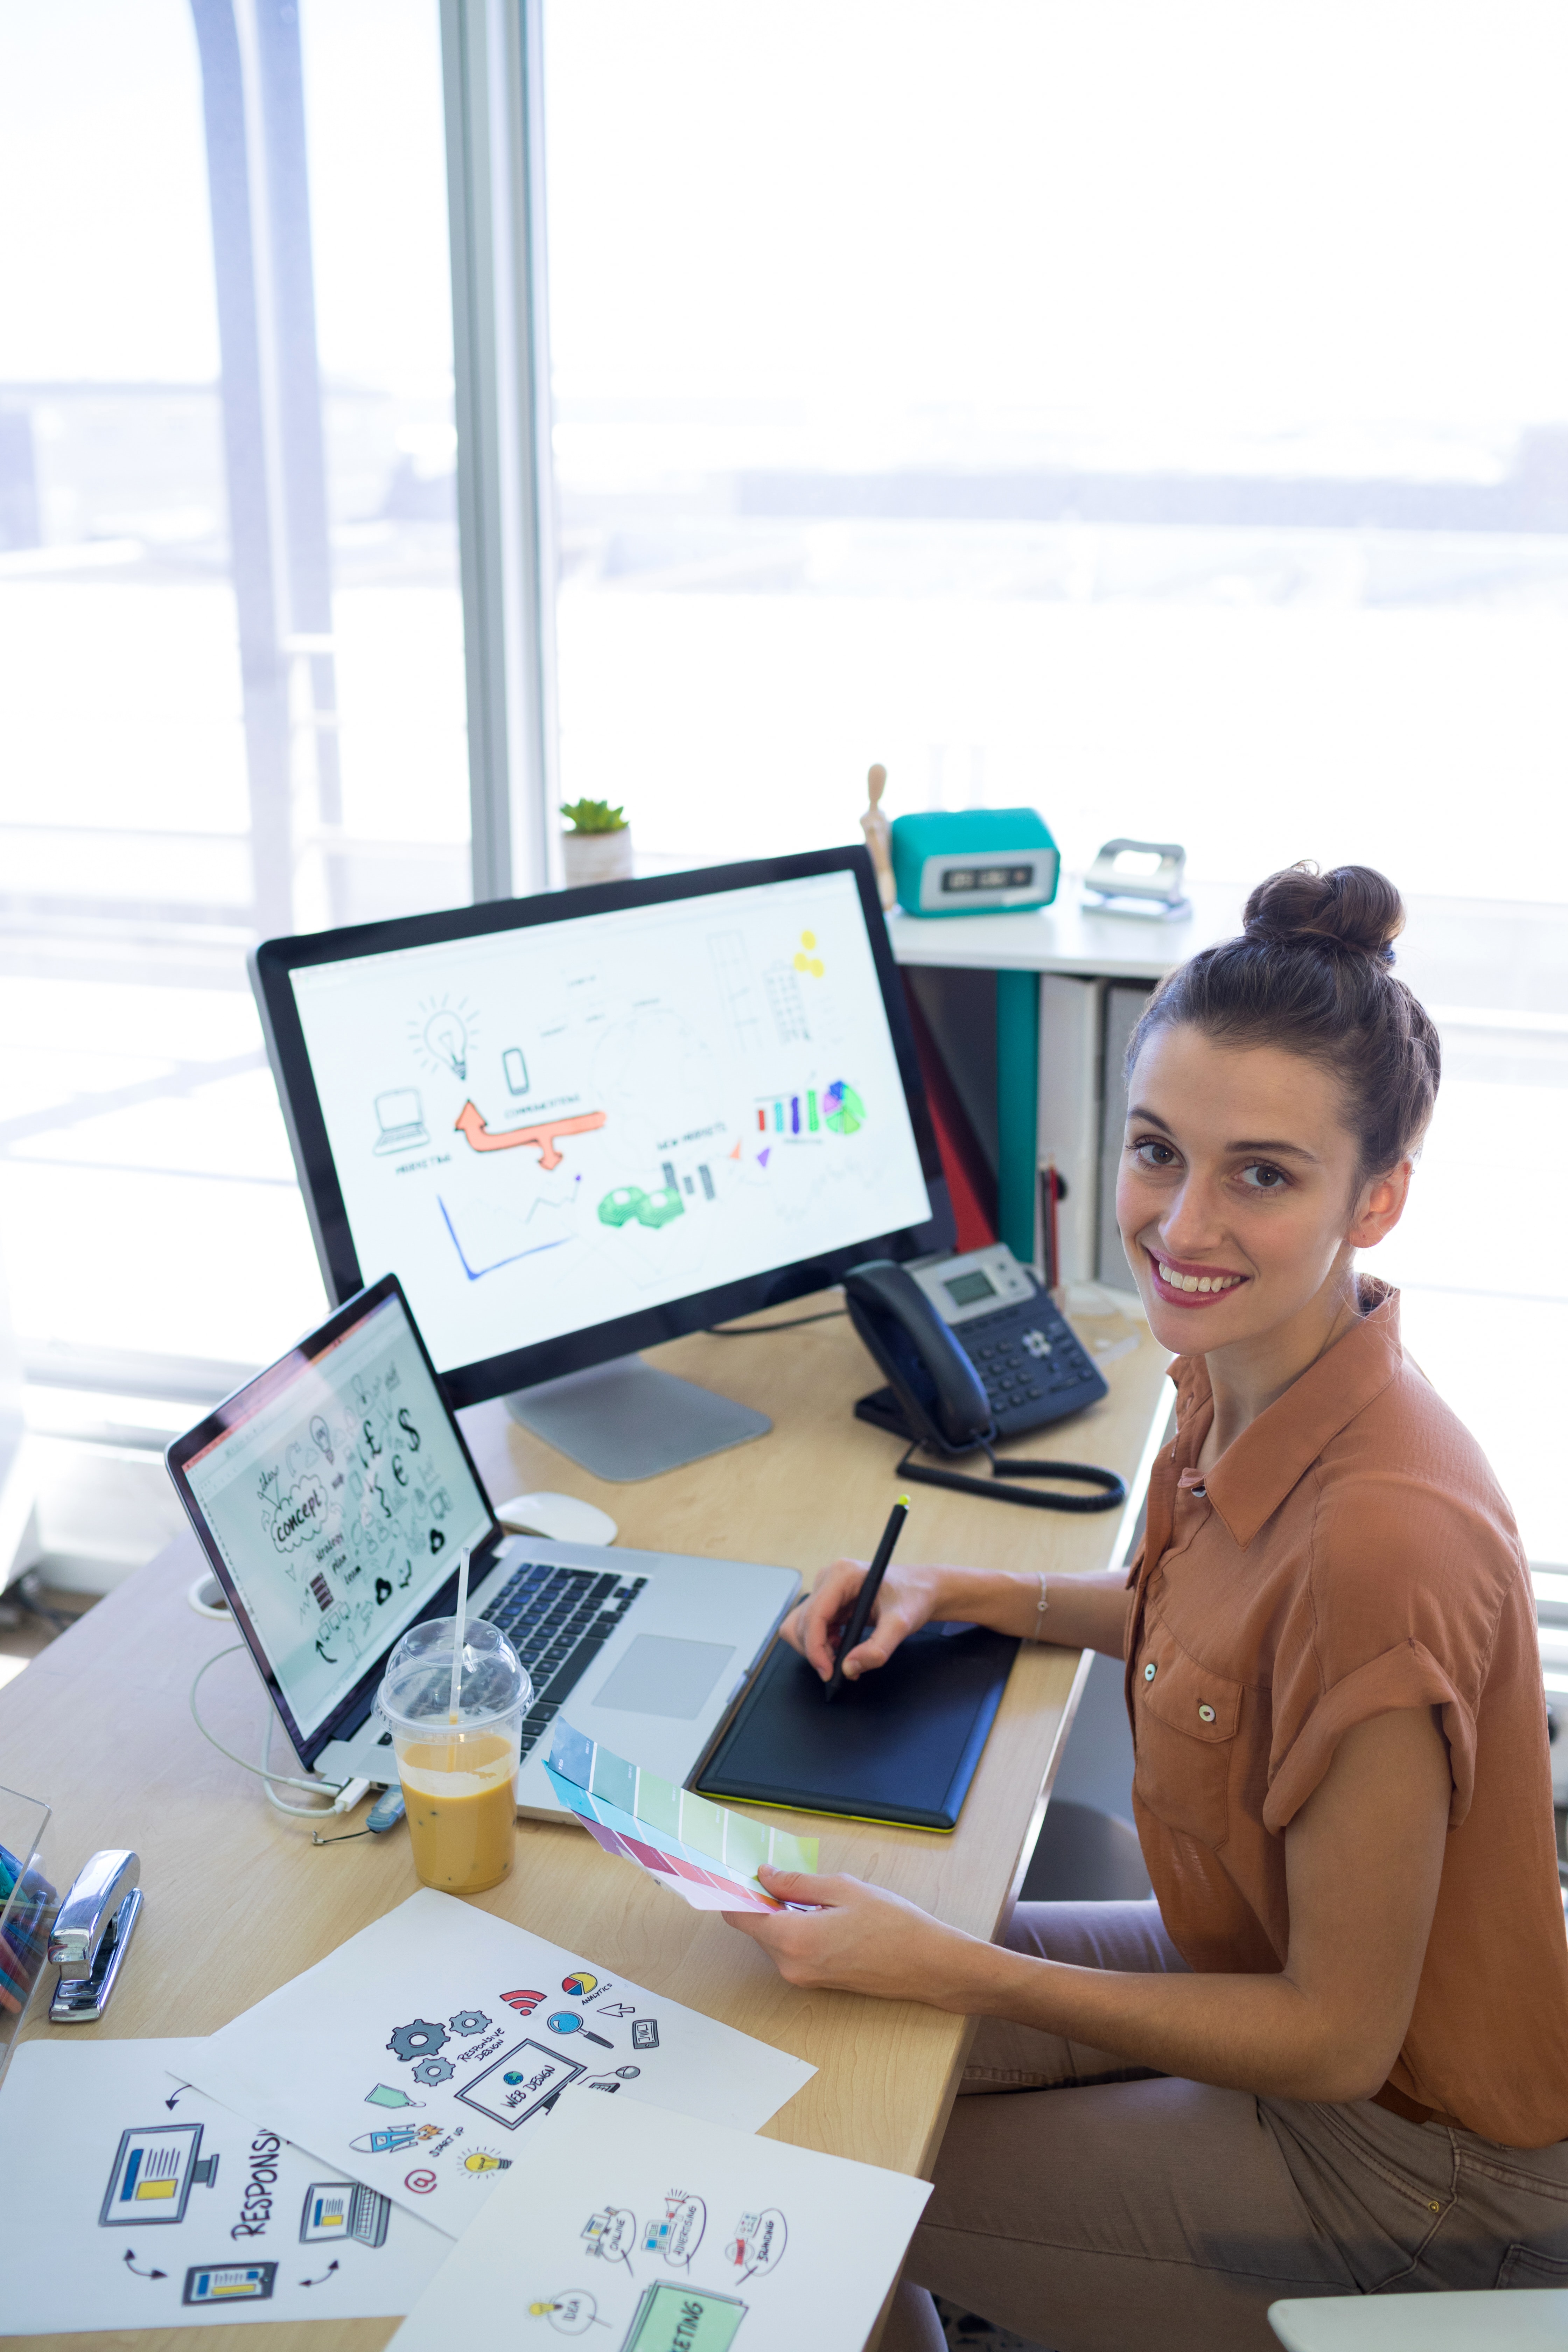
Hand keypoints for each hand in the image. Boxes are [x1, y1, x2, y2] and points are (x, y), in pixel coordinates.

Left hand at [724, 1865, 986, 2005]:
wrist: (929, 1966)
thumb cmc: (894, 1925)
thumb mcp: (843, 1889)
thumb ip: (797, 1883)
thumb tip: (765, 1875)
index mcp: (793, 1940)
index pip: (740, 1916)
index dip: (732, 1892)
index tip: (730, 1870)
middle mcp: (791, 1966)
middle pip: (756, 1927)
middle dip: (760, 1898)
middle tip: (775, 1868)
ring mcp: (804, 1978)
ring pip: (774, 1938)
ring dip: (780, 1913)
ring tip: (809, 1889)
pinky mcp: (818, 1982)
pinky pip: (792, 1949)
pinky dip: (795, 1928)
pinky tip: (820, 1910)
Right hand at [781, 1557, 949, 1682]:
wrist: (921, 1589)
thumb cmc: (913, 1596)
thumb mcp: (901, 1624)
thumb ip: (877, 1649)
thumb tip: (849, 1667)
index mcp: (842, 1574)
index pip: (814, 1615)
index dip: (815, 1647)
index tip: (828, 1672)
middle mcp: (829, 1578)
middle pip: (801, 1622)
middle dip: (815, 1650)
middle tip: (836, 1669)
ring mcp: (827, 1590)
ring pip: (801, 1626)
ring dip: (816, 1648)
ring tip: (840, 1659)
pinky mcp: (829, 1601)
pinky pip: (812, 1627)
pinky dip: (821, 1644)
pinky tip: (841, 1649)